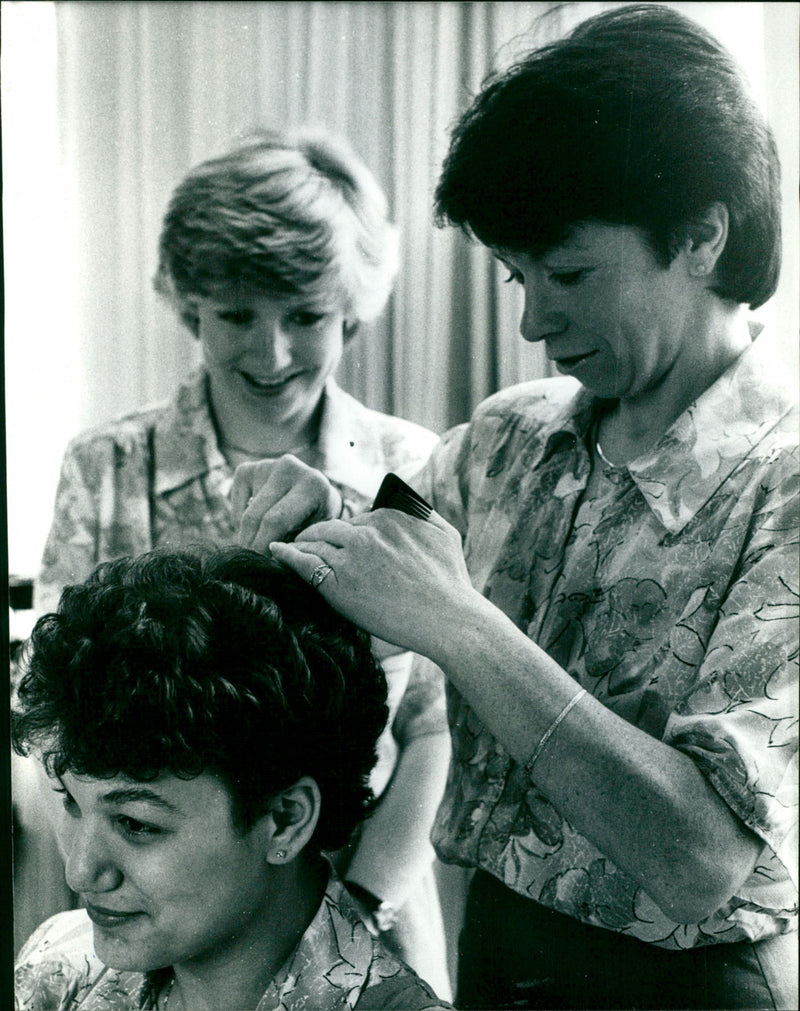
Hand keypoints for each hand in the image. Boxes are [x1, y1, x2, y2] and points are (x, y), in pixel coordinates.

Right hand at [231, 455, 343, 553]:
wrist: (317, 494)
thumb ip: (295, 547)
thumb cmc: (317, 521)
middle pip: (255, 516)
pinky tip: (256, 524)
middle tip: (251, 562)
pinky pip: (235, 503)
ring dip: (246, 534)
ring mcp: (267, 465)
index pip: (276, 520)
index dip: (263, 546)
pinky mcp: (249, 468)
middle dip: (250, 544)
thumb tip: (268, 566)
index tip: (260, 564)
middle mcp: (288, 467)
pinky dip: (240, 520)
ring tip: (259, 545)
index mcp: (311, 485)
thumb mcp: (315, 535)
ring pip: (244, 512)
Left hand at [268, 508, 476, 660]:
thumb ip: (421, 512)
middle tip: (305, 541)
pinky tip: (277, 552)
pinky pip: (304, 563)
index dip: (346, 533)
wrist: (448, 619)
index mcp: (390, 517)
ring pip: (314, 542)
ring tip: (288, 548)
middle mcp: (368, 532)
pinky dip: (287, 555)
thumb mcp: (444, 533)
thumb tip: (402, 499)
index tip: (339, 542)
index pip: (356, 519)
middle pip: (330, 527)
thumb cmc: (451, 581)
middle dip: (316, 533)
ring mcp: (351, 557)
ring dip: (300, 543)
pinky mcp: (339, 584)